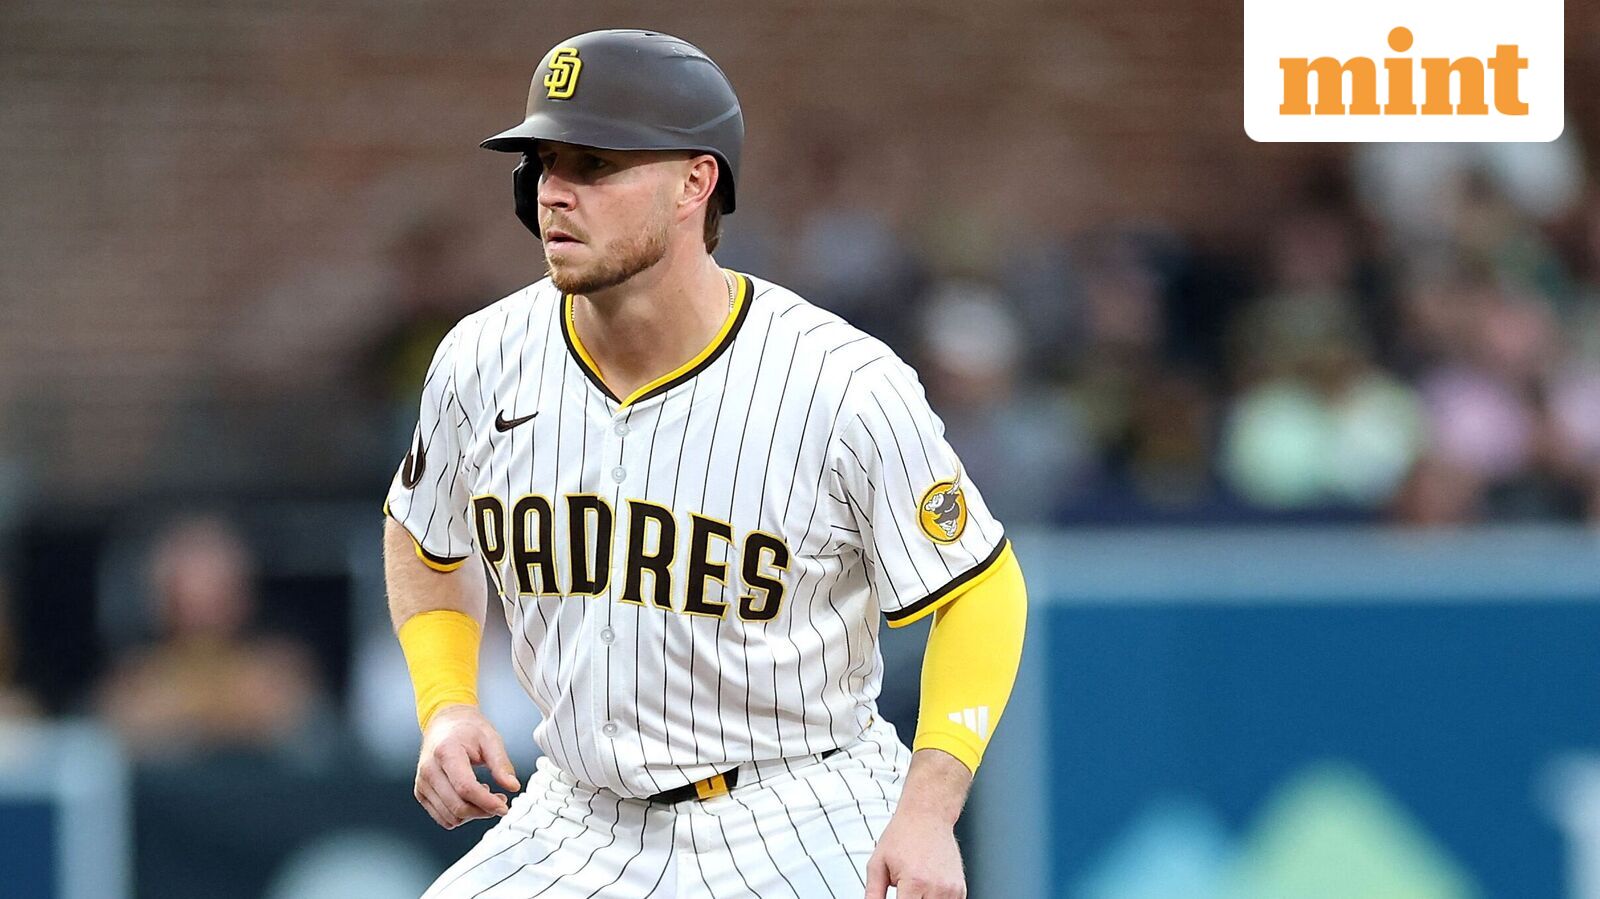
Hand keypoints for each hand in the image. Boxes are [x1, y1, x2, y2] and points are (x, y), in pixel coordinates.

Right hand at [414, 704, 521, 828]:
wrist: (445, 724)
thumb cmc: (467, 730)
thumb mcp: (491, 740)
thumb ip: (501, 764)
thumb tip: (512, 786)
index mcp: (446, 752)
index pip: (465, 787)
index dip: (487, 802)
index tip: (504, 807)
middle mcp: (429, 769)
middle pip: (457, 807)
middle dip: (483, 810)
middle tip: (500, 800)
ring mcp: (422, 783)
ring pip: (451, 817)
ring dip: (473, 813)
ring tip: (484, 794)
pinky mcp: (421, 793)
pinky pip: (443, 818)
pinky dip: (461, 815)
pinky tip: (469, 798)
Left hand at [864, 807, 965, 898]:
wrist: (928, 815)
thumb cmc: (904, 834)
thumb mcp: (878, 863)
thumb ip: (873, 893)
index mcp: (915, 882)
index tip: (896, 897)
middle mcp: (936, 888)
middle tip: (904, 891)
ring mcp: (951, 890)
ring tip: (916, 887)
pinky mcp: (960, 889)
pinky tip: (927, 888)